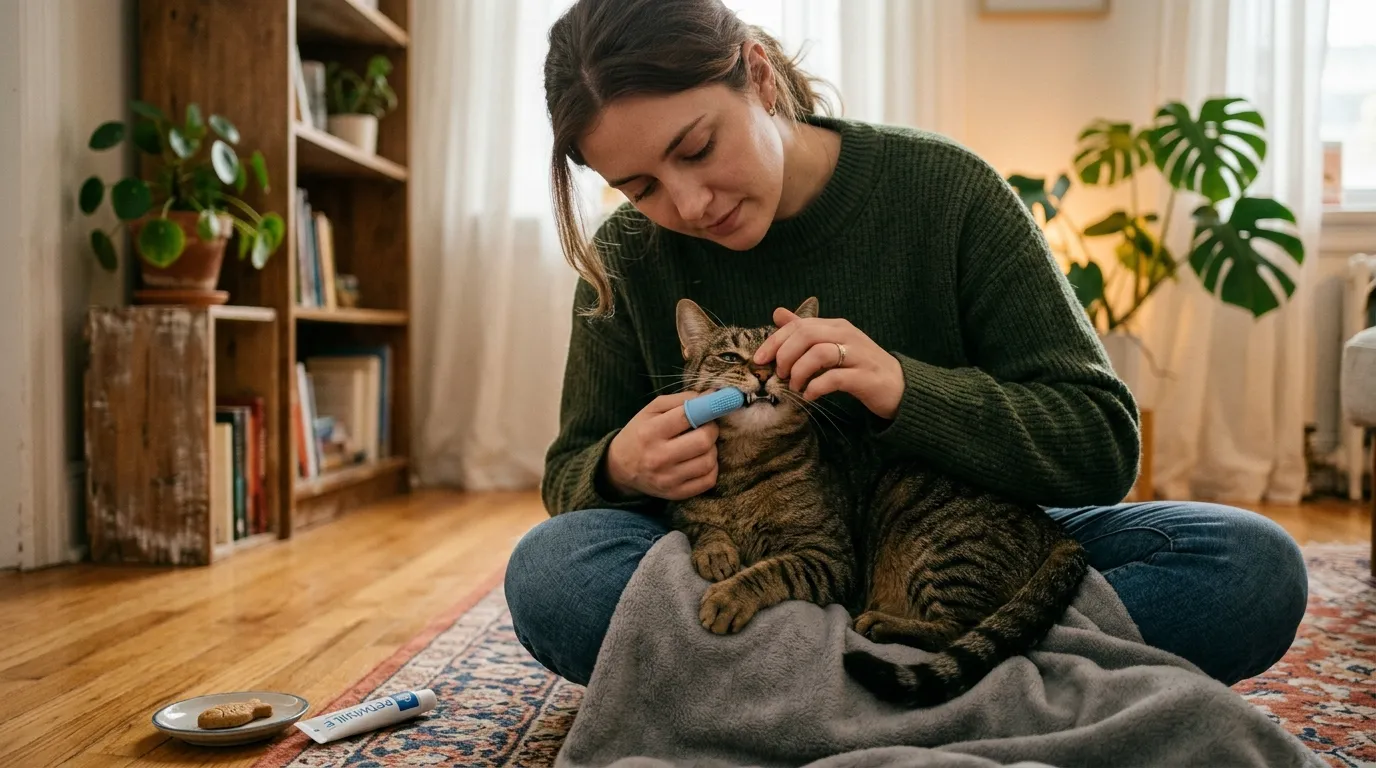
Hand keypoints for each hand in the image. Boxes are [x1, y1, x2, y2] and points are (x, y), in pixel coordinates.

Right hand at [605, 392, 719, 499]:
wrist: (620, 468)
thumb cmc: (640, 432)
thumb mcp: (652, 410)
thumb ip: (681, 400)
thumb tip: (713, 396)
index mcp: (650, 431)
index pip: (690, 416)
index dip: (709, 408)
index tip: (717, 405)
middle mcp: (658, 457)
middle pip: (704, 441)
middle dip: (712, 430)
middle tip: (706, 427)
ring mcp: (668, 479)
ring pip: (709, 461)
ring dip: (711, 449)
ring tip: (701, 444)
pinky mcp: (676, 493)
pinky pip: (708, 480)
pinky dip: (711, 468)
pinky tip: (701, 460)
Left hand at [753, 308, 904, 419]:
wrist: (898, 387)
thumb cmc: (859, 366)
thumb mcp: (831, 344)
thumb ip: (805, 330)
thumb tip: (777, 313)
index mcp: (836, 326)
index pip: (799, 325)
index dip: (774, 341)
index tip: (759, 360)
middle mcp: (847, 335)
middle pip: (806, 335)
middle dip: (785, 355)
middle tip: (780, 374)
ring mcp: (858, 355)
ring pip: (819, 354)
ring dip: (799, 372)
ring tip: (795, 386)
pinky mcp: (864, 377)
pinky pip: (834, 378)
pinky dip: (816, 387)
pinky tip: (810, 395)